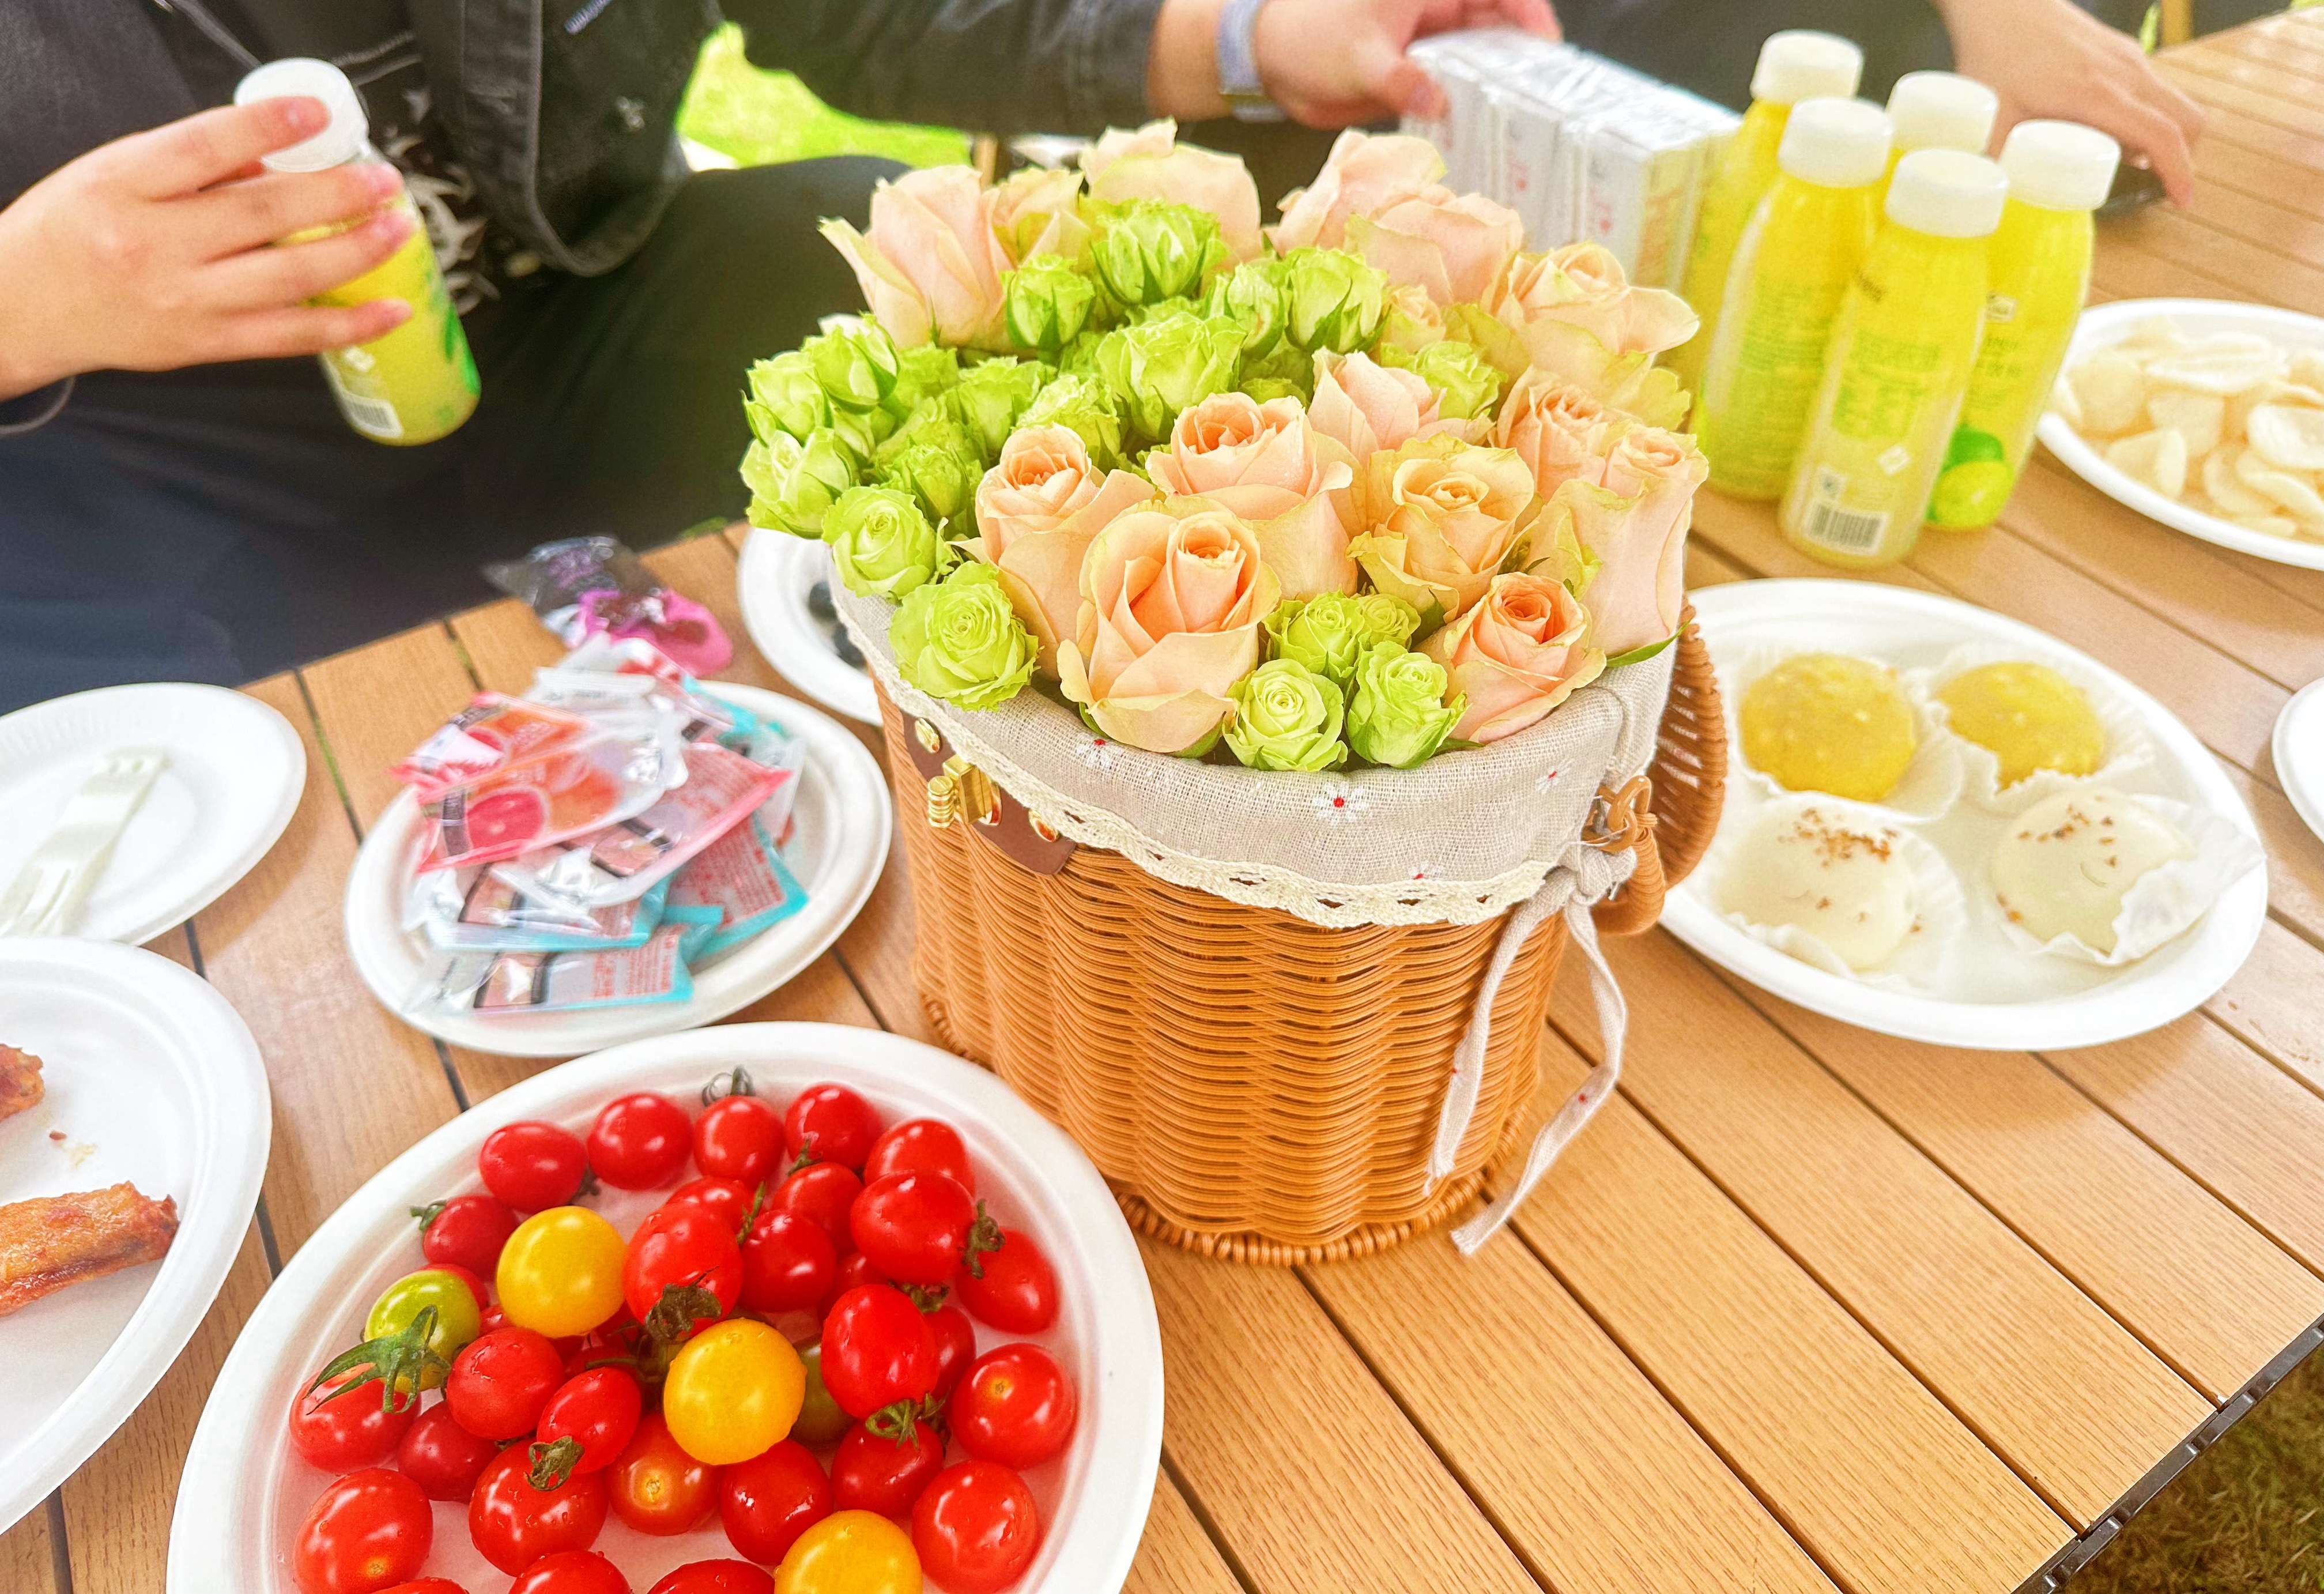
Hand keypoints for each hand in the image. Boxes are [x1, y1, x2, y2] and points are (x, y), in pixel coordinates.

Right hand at [0, 98, 416, 400]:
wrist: (25, 306)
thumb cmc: (73, 229)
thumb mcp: (114, 172)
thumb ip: (191, 162)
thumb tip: (273, 152)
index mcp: (126, 186)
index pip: (205, 146)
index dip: (269, 126)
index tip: (320, 114)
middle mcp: (155, 245)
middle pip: (264, 214)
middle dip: (338, 194)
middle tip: (384, 181)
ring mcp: (184, 300)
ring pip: (289, 276)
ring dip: (357, 252)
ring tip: (398, 229)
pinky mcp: (206, 345)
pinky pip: (291, 337)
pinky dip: (349, 325)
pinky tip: (392, 310)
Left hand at [1149, 0, 1559, 129]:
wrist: (1269, 63)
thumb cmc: (1308, 38)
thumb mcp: (1360, 58)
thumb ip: (1401, 81)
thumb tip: (1438, 102)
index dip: (1528, 13)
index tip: (1546, 47)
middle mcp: (1438, 12)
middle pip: (1499, 26)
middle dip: (1524, 57)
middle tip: (1548, 98)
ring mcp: (1431, 45)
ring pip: (1483, 62)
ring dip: (1503, 89)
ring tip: (1529, 123)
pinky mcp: (1420, 78)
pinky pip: (1458, 91)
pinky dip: (1473, 109)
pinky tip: (1491, 136)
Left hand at [1940, 0, 2204, 203]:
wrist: (2000, 3)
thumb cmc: (1993, 55)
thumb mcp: (1991, 118)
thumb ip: (1997, 162)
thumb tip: (1995, 201)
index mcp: (2099, 94)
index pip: (2161, 135)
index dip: (2179, 172)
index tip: (2182, 200)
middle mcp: (2126, 73)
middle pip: (2186, 118)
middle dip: (2183, 156)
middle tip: (2156, 187)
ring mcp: (2128, 58)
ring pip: (2173, 101)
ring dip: (2163, 135)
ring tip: (2126, 164)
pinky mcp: (2122, 51)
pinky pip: (2152, 88)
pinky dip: (2147, 114)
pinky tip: (2110, 131)